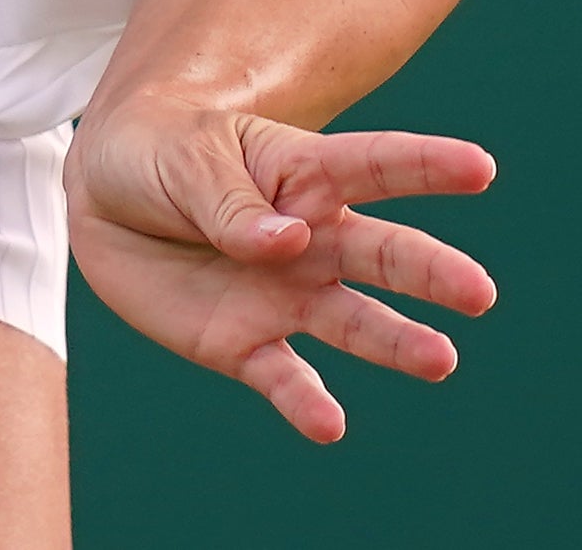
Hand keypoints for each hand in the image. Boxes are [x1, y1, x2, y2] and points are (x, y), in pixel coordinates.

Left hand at [67, 96, 497, 441]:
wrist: (101, 200)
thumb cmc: (159, 154)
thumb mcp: (186, 160)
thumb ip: (233, 204)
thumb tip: (287, 241)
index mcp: (304, 172)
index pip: (377, 165)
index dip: (429, 165)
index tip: (480, 169)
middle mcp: (312, 237)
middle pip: (383, 254)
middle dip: (432, 271)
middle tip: (479, 293)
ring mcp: (285, 293)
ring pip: (353, 320)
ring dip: (395, 341)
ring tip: (439, 361)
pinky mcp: (246, 343)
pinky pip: (284, 378)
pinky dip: (307, 403)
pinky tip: (330, 425)